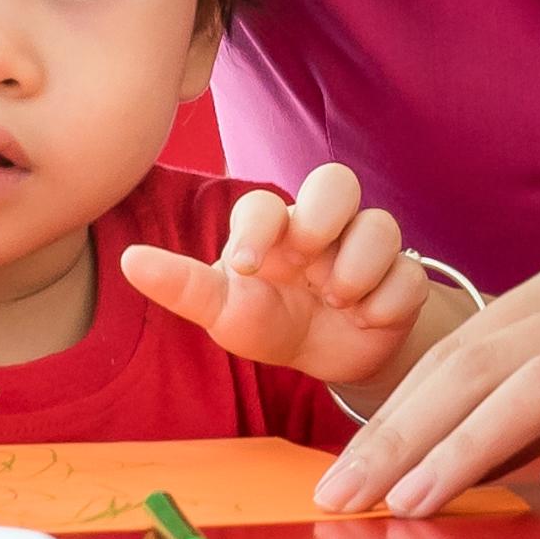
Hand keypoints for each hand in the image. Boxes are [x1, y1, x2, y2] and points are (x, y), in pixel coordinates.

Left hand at [119, 164, 434, 392]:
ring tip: (337, 302)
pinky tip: (367, 321)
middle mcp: (323, 227)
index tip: (247, 266)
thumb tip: (129, 260)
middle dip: (323, 217)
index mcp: (274, 229)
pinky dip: (388, 302)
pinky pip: (410, 275)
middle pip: (336, 180)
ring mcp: (367, 248)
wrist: (327, 358)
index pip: (265, 202)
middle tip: (308, 264)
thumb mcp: (224, 312)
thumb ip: (182, 286)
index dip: (259, 225)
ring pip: (381, 224)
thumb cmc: (268, 321)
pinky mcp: (404, 278)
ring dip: (358, 268)